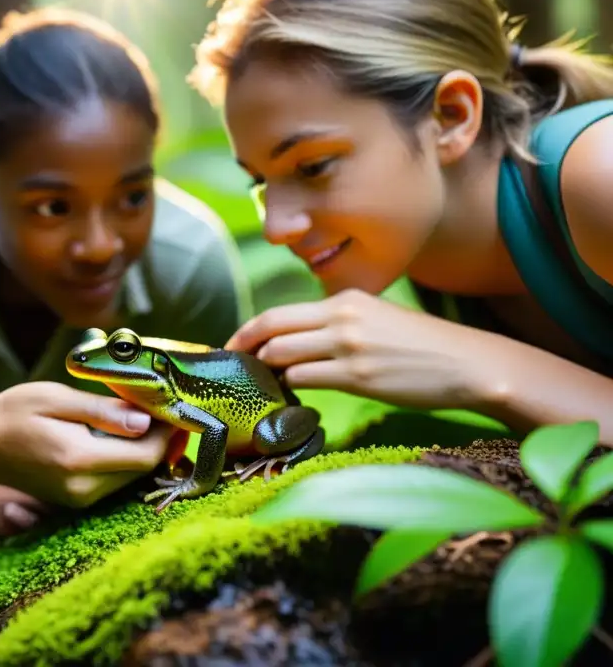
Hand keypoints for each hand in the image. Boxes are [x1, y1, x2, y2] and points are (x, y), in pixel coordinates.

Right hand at [0, 381, 174, 508]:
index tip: (173, 406)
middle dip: (161, 440)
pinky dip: (128, 458)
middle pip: (144, 468)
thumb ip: (101, 411)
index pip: (144, 455)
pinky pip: (117, 479)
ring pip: (134, 476)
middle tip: (165, 406)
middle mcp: (84, 488)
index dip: (167, 433)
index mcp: (79, 460)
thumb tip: (145, 421)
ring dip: (146, 449)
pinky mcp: (79, 499)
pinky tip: (124, 434)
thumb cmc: (14, 414)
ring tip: (146, 415)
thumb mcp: (56, 398)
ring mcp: (82, 499)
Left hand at [226, 289, 494, 409]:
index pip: (278, 313)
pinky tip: (292, 398)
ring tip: (261, 385)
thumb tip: (300, 342)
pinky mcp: (359, 377)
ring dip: (267, 372)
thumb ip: (337, 324)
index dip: (248, 331)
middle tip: (231, 367)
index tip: (232, 345)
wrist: (468, 363)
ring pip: (282, 355)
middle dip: (244, 349)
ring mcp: (349, 347)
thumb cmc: (424, 345)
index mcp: (344, 300)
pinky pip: (305, 380)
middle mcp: (342, 318)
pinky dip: (291, 389)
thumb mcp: (377, 318)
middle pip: (271, 329)